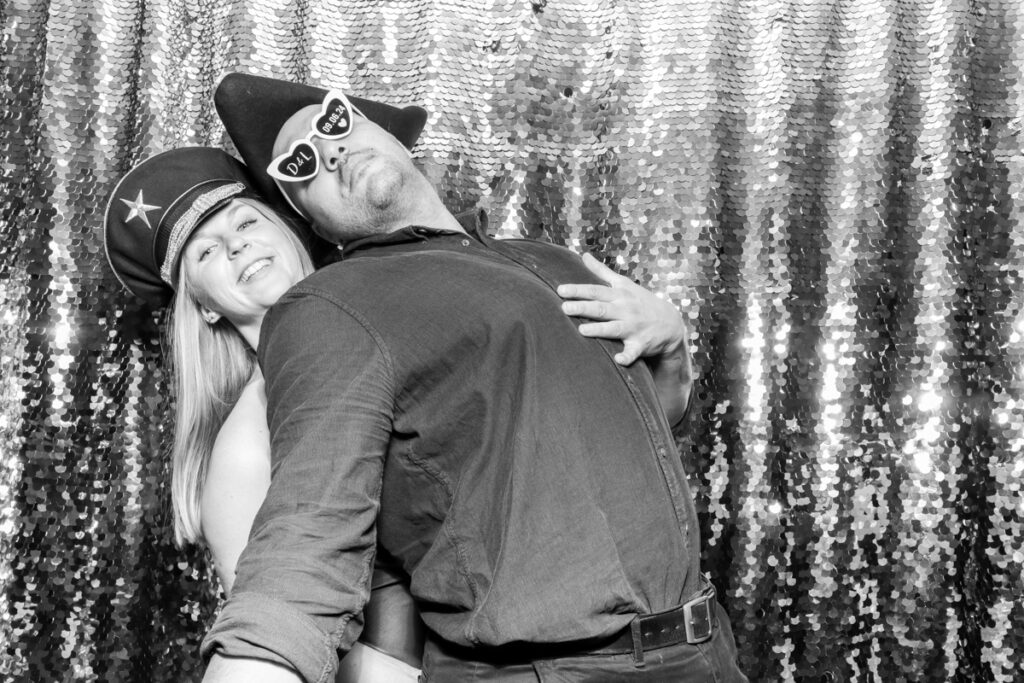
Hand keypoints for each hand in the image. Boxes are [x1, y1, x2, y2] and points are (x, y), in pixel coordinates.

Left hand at [557, 253, 686, 365]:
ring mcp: (633, 327)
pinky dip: (627, 356)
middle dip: (584, 307)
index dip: (578, 290)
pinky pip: (633, 351)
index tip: (560, 290)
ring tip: (582, 330)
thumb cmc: (641, 302)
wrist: (670, 323)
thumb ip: (602, 271)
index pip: (596, 291)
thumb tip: (584, 255)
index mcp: (619, 295)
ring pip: (614, 329)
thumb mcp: (624, 283)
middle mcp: (625, 310)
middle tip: (565, 308)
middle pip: (601, 308)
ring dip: (599, 330)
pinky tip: (619, 360)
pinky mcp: (640, 344)